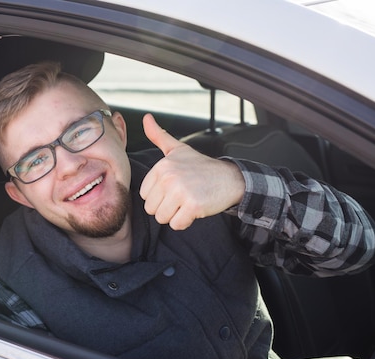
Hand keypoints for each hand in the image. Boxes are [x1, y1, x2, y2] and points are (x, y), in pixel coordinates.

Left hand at [139, 113, 245, 229]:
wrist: (230, 178)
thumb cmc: (201, 167)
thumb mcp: (177, 149)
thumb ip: (158, 136)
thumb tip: (146, 117)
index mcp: (162, 167)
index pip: (145, 195)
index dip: (159, 196)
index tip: (174, 188)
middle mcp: (169, 178)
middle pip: (152, 209)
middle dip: (166, 207)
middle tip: (182, 196)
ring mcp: (181, 192)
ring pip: (162, 218)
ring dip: (175, 215)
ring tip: (187, 202)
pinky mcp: (193, 206)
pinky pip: (177, 225)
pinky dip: (185, 222)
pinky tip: (194, 209)